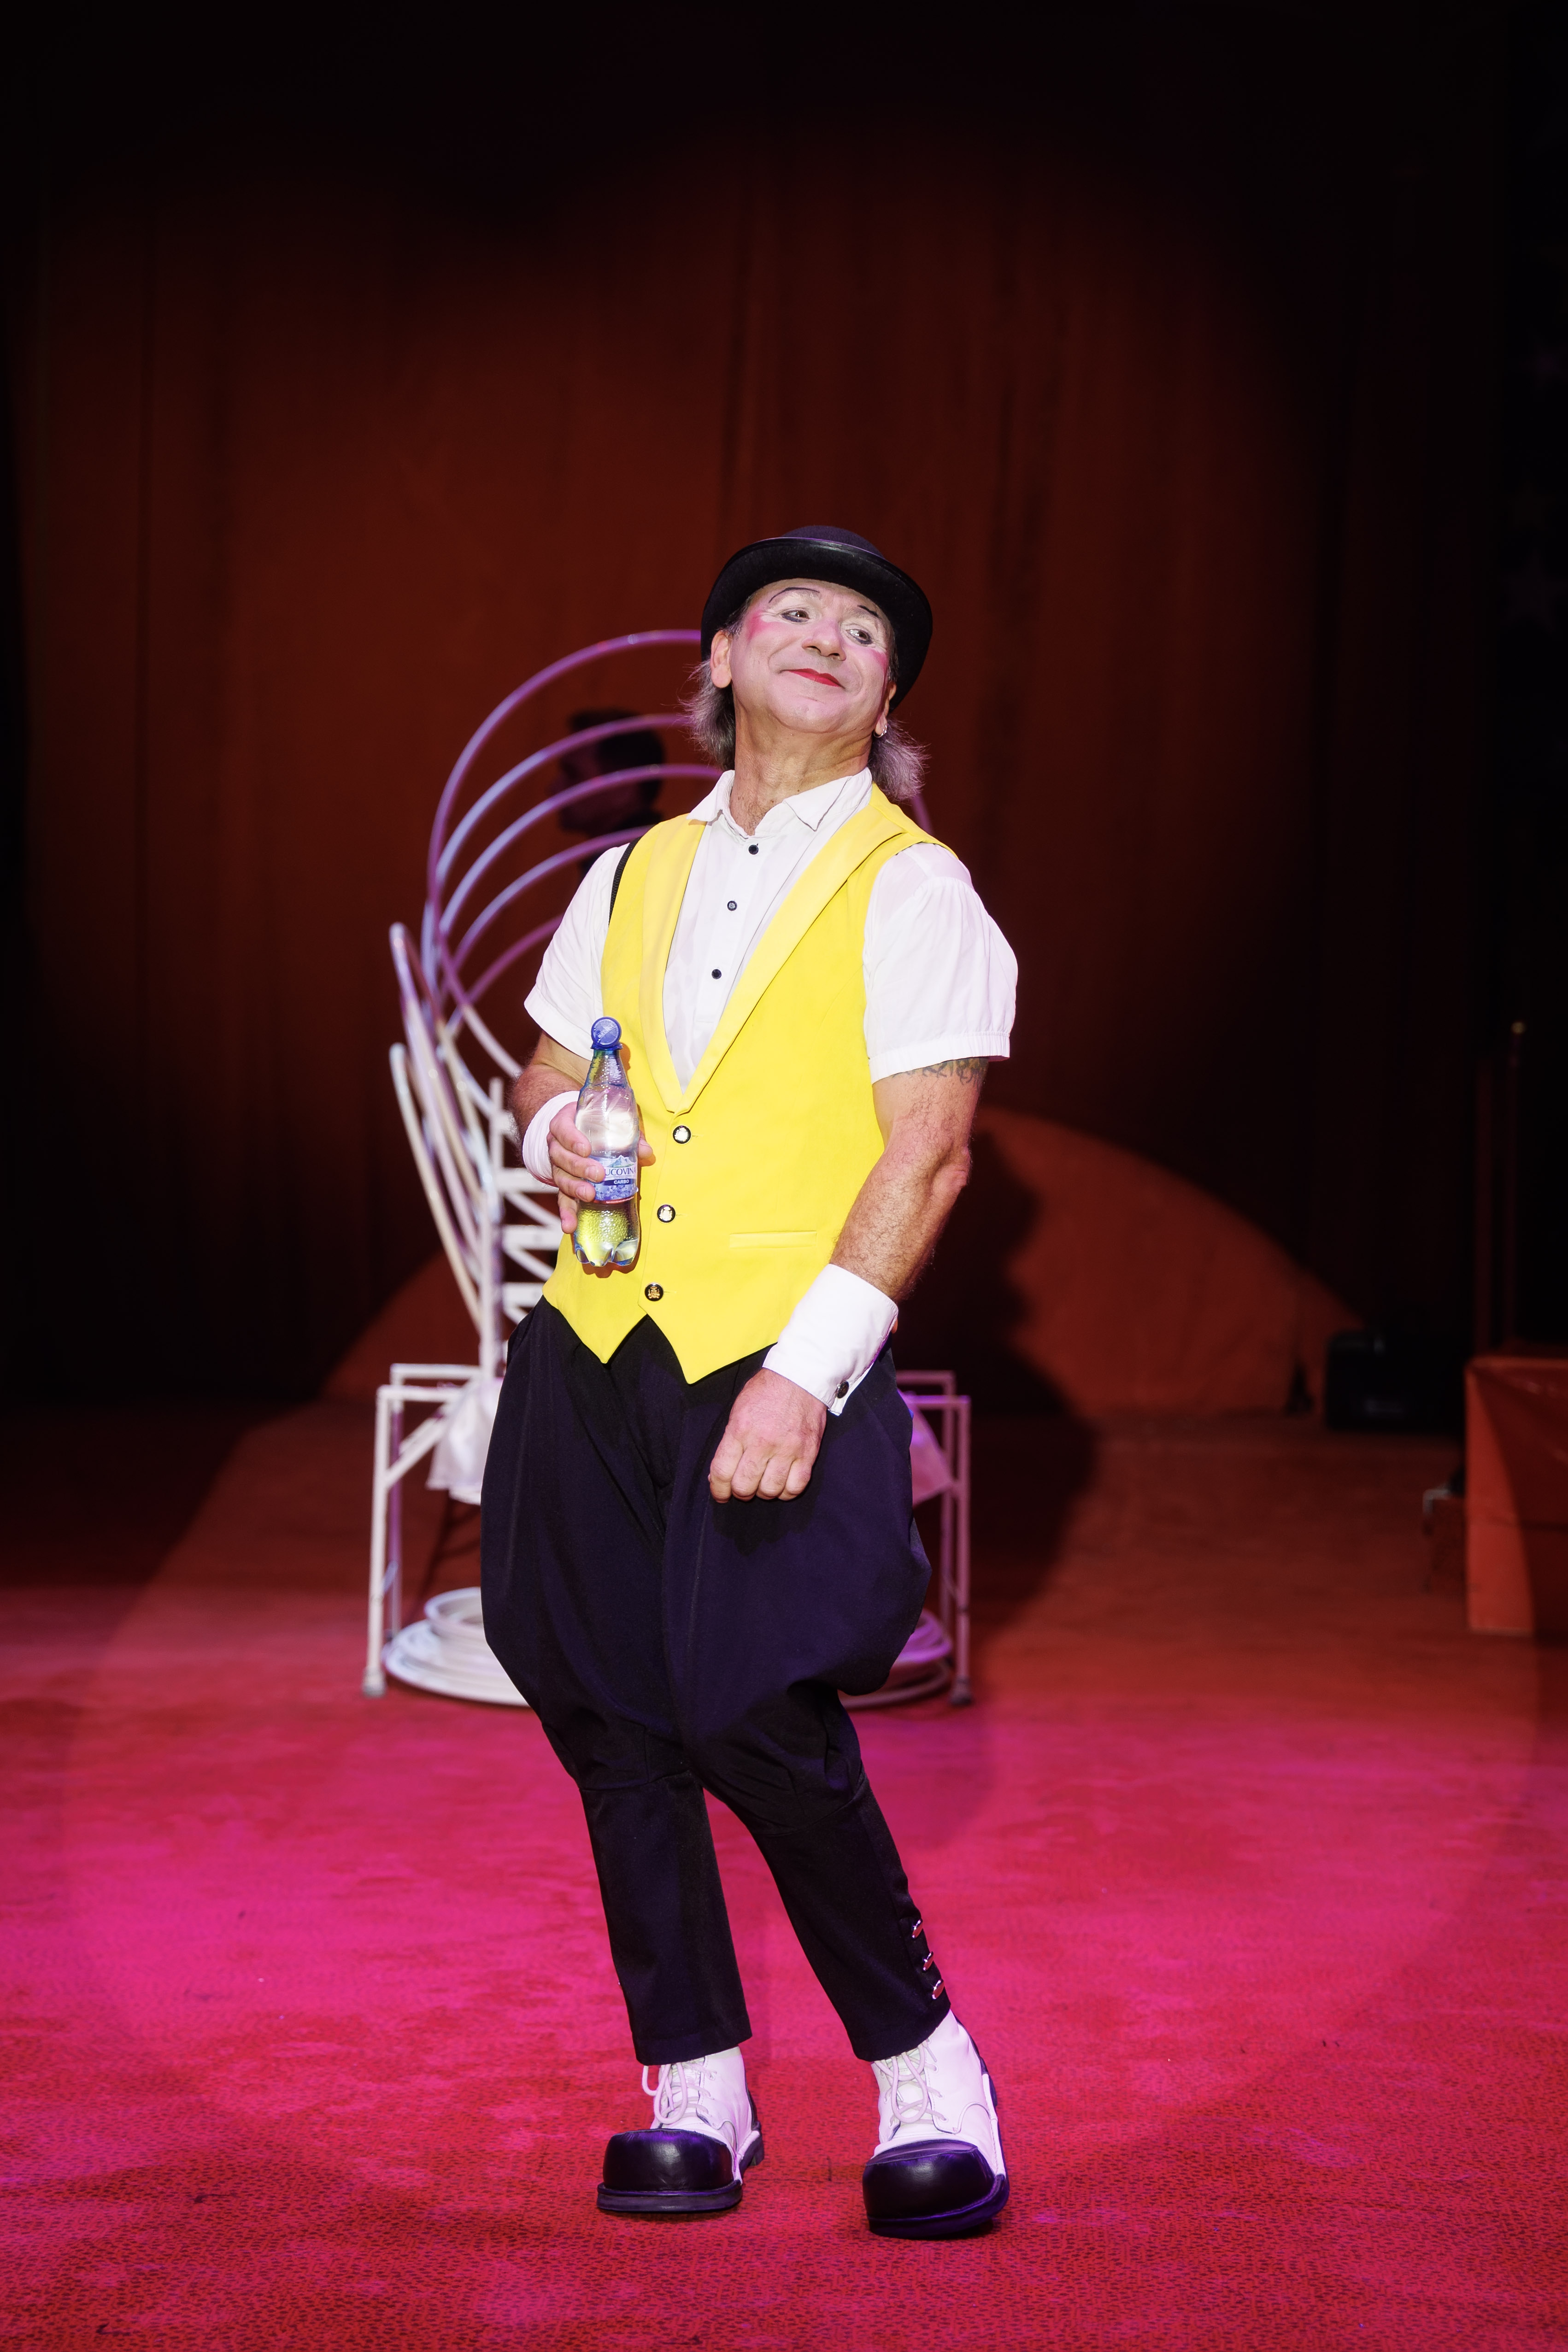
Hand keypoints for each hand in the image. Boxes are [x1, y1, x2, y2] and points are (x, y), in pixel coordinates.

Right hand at [548, 1105, 654, 1236]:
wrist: (577, 1131)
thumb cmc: (595, 1124)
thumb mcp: (611, 1123)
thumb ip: (628, 1134)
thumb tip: (645, 1152)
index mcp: (564, 1124)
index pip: (562, 1129)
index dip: (571, 1139)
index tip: (585, 1149)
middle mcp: (556, 1146)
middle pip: (561, 1156)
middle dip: (578, 1166)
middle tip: (598, 1174)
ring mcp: (558, 1167)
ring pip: (560, 1178)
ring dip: (574, 1188)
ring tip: (589, 1195)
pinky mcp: (563, 1185)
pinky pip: (562, 1199)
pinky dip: (566, 1213)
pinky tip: (570, 1226)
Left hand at [709, 1370, 825, 1502]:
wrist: (799, 1375)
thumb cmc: (765, 1391)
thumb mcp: (737, 1410)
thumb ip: (729, 1442)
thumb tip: (719, 1474)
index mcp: (740, 1430)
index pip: (722, 1472)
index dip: (718, 1490)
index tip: (720, 1494)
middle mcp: (762, 1442)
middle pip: (744, 1486)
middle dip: (740, 1492)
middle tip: (743, 1487)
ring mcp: (787, 1448)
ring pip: (770, 1490)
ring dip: (763, 1493)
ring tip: (763, 1484)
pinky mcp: (808, 1452)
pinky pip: (796, 1486)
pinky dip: (787, 1492)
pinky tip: (782, 1485)